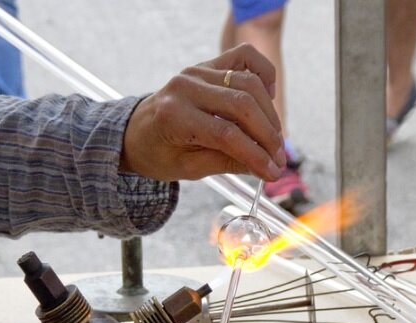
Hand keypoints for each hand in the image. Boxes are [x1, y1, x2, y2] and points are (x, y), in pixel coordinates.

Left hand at [121, 43, 285, 181]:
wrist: (137, 131)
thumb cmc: (159, 152)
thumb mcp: (188, 168)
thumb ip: (227, 163)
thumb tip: (266, 167)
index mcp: (174, 116)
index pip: (226, 135)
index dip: (255, 155)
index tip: (273, 172)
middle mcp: (186, 87)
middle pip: (242, 106)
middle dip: (267, 136)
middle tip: (278, 158)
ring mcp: (198, 71)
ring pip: (249, 84)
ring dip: (269, 114)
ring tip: (275, 139)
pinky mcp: (208, 64)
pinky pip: (244, 57)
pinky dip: (263, 74)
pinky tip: (268, 98)